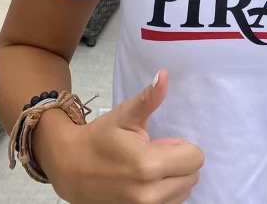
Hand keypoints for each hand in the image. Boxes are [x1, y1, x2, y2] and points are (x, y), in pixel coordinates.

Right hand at [40, 70, 203, 202]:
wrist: (70, 168)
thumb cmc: (100, 138)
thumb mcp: (125, 115)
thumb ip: (149, 98)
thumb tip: (164, 75)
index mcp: (148, 165)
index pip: (195, 158)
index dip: (181, 146)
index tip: (160, 142)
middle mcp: (149, 194)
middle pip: (192, 177)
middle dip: (179, 163)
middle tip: (153, 154)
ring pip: (183, 193)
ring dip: (173, 180)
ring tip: (148, 169)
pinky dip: (164, 194)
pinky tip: (145, 183)